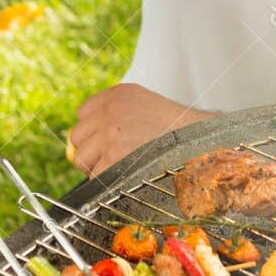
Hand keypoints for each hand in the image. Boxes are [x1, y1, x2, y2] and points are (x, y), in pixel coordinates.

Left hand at [67, 83, 213, 176]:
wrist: (198, 142)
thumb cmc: (175, 129)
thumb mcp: (144, 104)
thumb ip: (114, 113)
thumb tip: (81, 140)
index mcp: (118, 94)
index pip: (83, 112)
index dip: (93, 129)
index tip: (106, 138)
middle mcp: (110, 111)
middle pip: (77, 136)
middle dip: (90, 149)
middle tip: (111, 156)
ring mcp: (109, 135)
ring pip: (81, 158)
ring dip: (95, 166)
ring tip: (121, 166)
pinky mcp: (113, 159)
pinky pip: (94, 176)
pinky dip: (106, 181)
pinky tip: (126, 175)